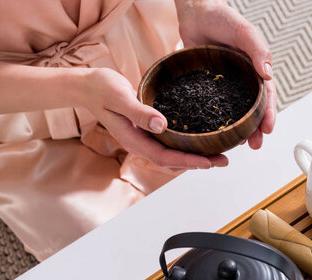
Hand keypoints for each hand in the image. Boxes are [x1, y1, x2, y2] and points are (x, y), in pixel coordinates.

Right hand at [80, 68, 227, 169]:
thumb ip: (139, 112)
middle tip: (223, 160)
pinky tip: (200, 139)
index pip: (165, 158)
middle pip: (173, 161)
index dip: (189, 162)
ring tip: (218, 154)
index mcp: (134, 140)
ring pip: (172, 154)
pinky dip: (186, 144)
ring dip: (195, 156)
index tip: (209, 162)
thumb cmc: (102, 88)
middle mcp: (140, 143)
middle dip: (199, 162)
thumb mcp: (120, 97)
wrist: (88, 85)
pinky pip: (170, 143)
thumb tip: (162, 125)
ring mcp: (144, 138)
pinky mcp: (147, 130)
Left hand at [176, 0, 276, 149]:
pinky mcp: (208, 87)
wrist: (195, 12)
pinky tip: (216, 133)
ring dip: (238, 130)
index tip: (267, 129)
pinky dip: (217, 121)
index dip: (268, 114)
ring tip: (238, 146)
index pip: (266, 96)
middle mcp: (242, 81)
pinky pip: (214, 106)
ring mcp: (225, 86)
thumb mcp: (244, 31)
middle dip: (256, 129)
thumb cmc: (222, 18)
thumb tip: (268, 73)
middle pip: (252, 110)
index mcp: (255, 70)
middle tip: (255, 145)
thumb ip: (257, 50)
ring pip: (234, 112)